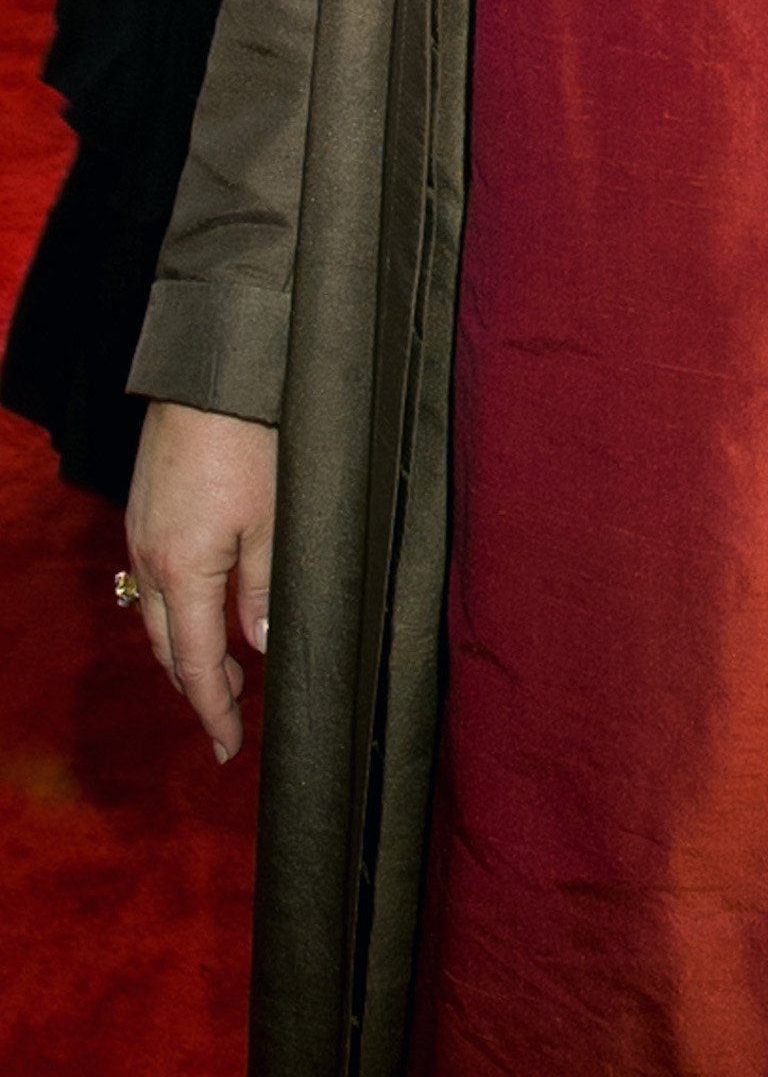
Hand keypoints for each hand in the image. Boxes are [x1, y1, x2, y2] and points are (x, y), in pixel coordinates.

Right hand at [125, 402, 277, 763]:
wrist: (211, 372)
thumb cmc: (251, 438)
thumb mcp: (275, 520)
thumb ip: (264, 588)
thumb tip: (257, 645)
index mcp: (183, 571)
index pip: (195, 664)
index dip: (213, 711)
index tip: (227, 748)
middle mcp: (150, 559)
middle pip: (167, 647)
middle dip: (197, 687)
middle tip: (231, 715)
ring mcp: (141, 533)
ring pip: (156, 615)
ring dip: (185, 648)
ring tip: (223, 670)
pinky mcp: (144, 509)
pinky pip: (152, 580)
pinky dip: (176, 610)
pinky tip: (201, 607)